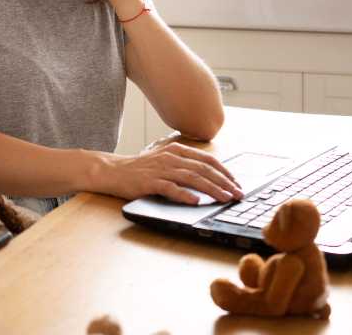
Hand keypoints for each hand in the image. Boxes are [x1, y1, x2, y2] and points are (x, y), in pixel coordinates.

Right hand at [100, 142, 243, 204]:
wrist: (113, 171)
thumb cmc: (140, 169)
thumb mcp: (164, 160)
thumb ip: (183, 165)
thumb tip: (209, 177)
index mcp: (177, 150)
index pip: (207, 160)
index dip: (225, 172)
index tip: (237, 184)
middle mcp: (171, 157)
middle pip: (204, 169)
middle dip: (224, 183)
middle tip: (238, 195)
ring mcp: (161, 169)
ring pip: (192, 178)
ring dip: (211, 189)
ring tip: (225, 199)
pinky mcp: (150, 182)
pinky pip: (171, 188)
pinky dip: (184, 195)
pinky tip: (196, 201)